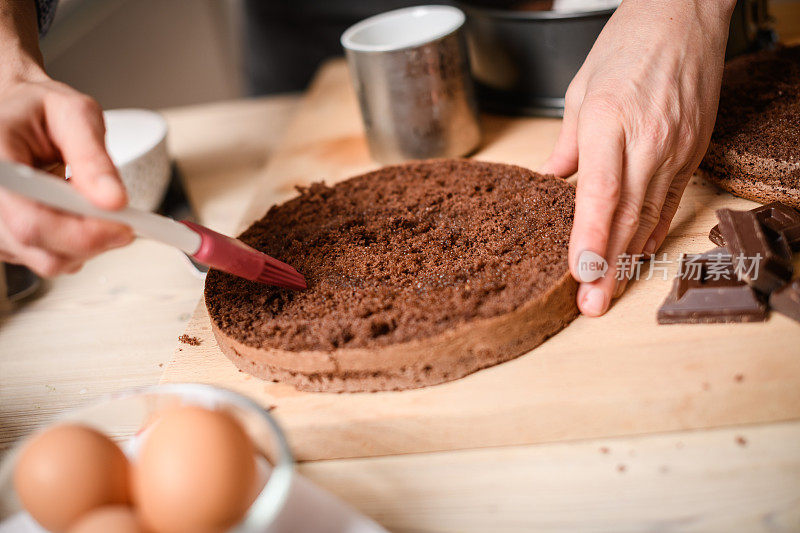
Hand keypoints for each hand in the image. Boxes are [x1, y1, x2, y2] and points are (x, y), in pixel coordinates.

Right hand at [0, 78, 132, 275]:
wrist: (17, 114)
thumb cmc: (38, 110)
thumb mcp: (75, 115)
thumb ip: (94, 157)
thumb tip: (114, 201)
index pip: (31, 221)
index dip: (81, 233)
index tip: (123, 226)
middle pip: (38, 248)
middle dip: (93, 239)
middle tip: (123, 218)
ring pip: (46, 260)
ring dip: (85, 243)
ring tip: (88, 203)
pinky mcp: (4, 238)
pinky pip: (46, 258)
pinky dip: (74, 244)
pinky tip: (74, 214)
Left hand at [540, 0, 735, 315]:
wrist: (683, 17)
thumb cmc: (627, 46)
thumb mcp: (580, 90)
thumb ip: (567, 144)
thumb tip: (553, 181)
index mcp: (609, 121)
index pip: (600, 193)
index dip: (591, 237)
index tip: (580, 272)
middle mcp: (647, 140)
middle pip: (626, 216)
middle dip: (608, 265)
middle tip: (591, 304)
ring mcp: (676, 148)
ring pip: (650, 216)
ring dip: (629, 259)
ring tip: (609, 293)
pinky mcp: (693, 152)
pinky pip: (671, 202)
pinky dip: (652, 233)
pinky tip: (637, 257)